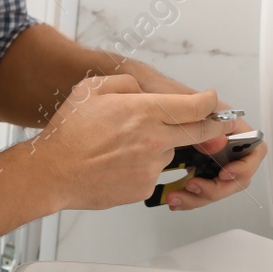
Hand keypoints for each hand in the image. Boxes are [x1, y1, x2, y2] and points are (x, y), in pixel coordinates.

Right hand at [29, 74, 238, 211]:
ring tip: (123, 146)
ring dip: (159, 147)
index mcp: (144, 111)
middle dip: (215, 127)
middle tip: (220, 124)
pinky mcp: (144, 187)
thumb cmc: (69, 132)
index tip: (212, 100)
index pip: (196, 106)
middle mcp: (154, 140)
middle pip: (200, 133)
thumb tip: (144, 92)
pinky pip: (153, 173)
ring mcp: (151, 166)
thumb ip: (127, 84)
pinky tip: (117, 163)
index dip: (210, 102)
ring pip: (170, 152)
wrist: (52, 171)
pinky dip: (142, 167)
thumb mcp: (93, 88)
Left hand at [163, 114, 265, 210]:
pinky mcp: (197, 172)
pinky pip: (200, 192)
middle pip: (236, 179)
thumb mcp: (189, 110)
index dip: (244, 167)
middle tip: (193, 186)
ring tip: (175, 196)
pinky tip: (173, 198)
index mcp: (231, 130)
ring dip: (198, 198)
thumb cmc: (173, 106)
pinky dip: (188, 198)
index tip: (224, 173)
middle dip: (215, 189)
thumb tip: (219, 141)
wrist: (154, 115)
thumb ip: (205, 123)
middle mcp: (225, 148)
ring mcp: (212, 162)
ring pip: (217, 189)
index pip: (255, 151)